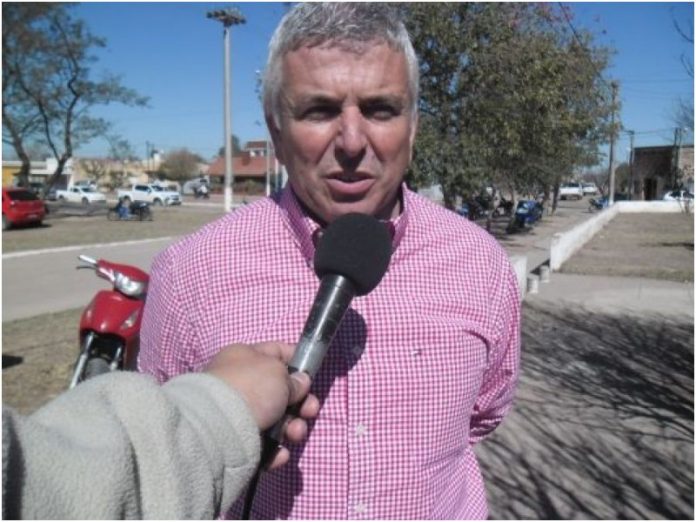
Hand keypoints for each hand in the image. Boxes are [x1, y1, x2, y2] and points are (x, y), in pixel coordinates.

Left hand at [204, 342, 319, 468]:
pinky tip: (279, 452)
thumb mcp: (278, 373)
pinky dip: (275, 449)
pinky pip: (264, 444)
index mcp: (245, 357)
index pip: (276, 351)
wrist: (219, 427)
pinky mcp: (237, 441)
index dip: (297, 360)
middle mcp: (240, 383)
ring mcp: (238, 413)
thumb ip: (294, 378)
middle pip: (280, 391)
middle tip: (310, 411)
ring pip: (276, 420)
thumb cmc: (251, 388)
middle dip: (301, 403)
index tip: (312, 373)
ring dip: (293, 427)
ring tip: (295, 433)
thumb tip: (300, 383)